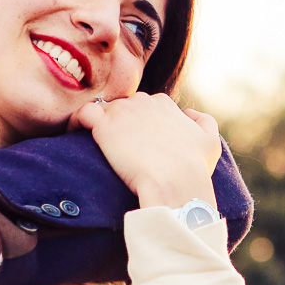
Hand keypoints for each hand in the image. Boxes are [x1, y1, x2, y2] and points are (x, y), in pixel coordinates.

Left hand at [73, 93, 219, 208]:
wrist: (176, 182)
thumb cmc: (194, 168)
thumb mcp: (211, 141)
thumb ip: (203, 120)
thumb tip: (189, 112)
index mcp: (164, 104)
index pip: (144, 105)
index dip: (138, 122)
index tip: (135, 140)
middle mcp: (143, 102)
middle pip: (123, 106)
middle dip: (119, 122)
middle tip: (116, 145)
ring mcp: (123, 112)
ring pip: (102, 109)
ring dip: (98, 122)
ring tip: (92, 142)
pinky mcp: (105, 126)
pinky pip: (82, 114)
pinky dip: (75, 121)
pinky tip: (74, 134)